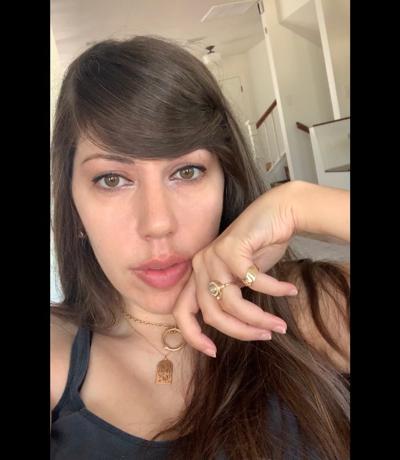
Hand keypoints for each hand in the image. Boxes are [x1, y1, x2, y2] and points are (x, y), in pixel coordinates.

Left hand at [173, 184, 298, 357]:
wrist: (275, 213)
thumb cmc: (259, 249)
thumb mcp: (240, 280)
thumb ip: (231, 300)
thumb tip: (239, 331)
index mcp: (198, 276)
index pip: (182, 313)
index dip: (193, 337)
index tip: (213, 352)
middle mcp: (200, 266)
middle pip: (213, 315)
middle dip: (241, 332)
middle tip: (267, 336)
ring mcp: (212, 256)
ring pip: (232, 303)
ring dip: (259, 319)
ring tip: (280, 325)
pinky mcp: (231, 247)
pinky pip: (252, 282)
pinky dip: (273, 290)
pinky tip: (288, 291)